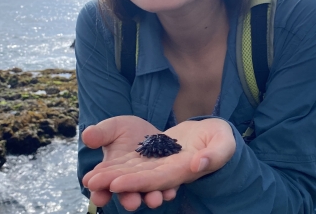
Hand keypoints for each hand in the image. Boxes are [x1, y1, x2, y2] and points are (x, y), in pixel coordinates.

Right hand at [82, 116, 177, 209]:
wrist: (153, 131)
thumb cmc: (128, 132)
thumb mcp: (114, 128)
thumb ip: (102, 133)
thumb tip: (87, 136)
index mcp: (112, 174)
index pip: (103, 183)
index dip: (99, 185)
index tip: (92, 183)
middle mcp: (130, 183)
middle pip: (128, 193)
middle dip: (128, 198)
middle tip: (130, 201)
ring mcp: (149, 182)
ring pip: (149, 194)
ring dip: (151, 198)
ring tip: (153, 199)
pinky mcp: (166, 178)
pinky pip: (168, 187)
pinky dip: (169, 191)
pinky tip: (171, 191)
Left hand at [84, 118, 235, 202]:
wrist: (214, 133)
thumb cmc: (222, 138)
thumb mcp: (224, 143)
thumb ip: (214, 154)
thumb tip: (197, 165)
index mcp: (184, 171)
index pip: (157, 180)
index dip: (137, 183)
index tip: (115, 183)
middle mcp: (169, 172)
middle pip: (140, 179)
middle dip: (116, 181)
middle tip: (91, 181)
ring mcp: (161, 165)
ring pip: (134, 172)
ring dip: (113, 175)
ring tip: (91, 177)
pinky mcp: (156, 156)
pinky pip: (136, 162)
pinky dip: (120, 165)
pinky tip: (102, 166)